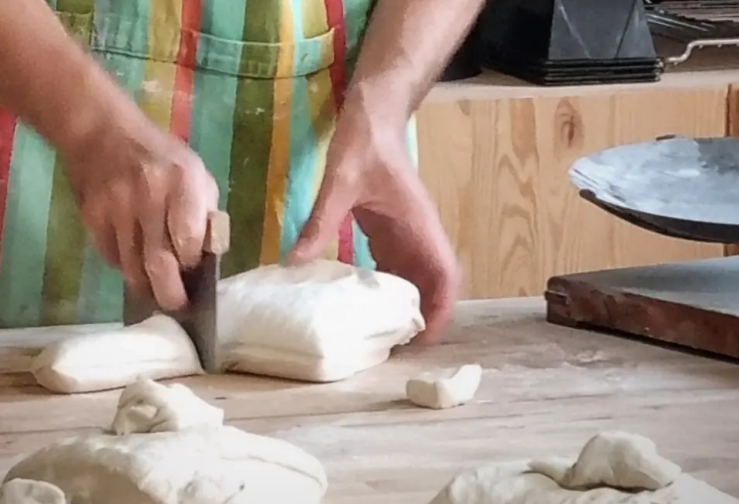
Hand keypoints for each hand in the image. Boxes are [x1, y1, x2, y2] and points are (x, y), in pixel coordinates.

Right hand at [64, 115, 218, 311]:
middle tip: (176, 307)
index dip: (192, 263)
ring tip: (156, 293)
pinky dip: (123, 266)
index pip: (189, 240)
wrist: (99, 132)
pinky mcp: (91, 218)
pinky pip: (110, 257)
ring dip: (145, 287)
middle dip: (169, 294)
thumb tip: (207, 254)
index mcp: (181, 181)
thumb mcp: (195, 172)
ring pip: (131, 268)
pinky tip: (132, 262)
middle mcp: (148, 196)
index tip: (194, 272)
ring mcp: (115, 209)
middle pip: (158, 262)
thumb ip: (205, 212)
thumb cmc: (158, 155)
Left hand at [287, 108, 460, 344]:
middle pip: (434, 284)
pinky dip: (386, 287)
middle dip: (423, 317)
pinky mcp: (392, 228)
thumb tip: (293, 262)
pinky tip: (360, 302)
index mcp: (418, 224)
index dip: (440, 309)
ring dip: (405, 304)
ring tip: (379, 334)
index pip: (445, 275)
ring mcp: (408, 231)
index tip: (421, 338)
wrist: (373, 114)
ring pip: (417, 277)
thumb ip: (320, 222)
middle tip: (393, 348)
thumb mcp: (338, 183)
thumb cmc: (363, 144)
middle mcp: (420, 232)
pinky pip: (397, 265)